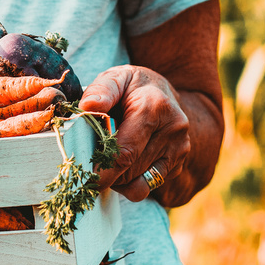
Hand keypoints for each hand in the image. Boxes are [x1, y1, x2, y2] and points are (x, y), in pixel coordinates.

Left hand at [79, 65, 190, 203]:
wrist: (162, 90)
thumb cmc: (131, 87)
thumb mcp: (114, 78)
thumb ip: (101, 90)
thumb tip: (88, 106)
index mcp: (155, 107)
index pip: (125, 152)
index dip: (103, 171)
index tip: (84, 180)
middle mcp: (173, 129)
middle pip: (130, 171)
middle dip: (106, 174)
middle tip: (90, 165)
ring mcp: (179, 148)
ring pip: (140, 184)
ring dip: (119, 181)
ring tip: (109, 160)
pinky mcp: (179, 163)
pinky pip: (150, 186)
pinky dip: (133, 181)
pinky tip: (126, 163)